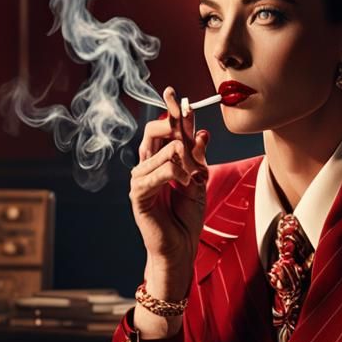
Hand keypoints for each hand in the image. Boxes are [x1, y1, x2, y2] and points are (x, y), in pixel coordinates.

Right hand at [129, 87, 209, 335]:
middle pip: (154, 132)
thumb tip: (202, 131)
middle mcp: (146, 166)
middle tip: (185, 116)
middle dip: (171, 121)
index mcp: (160, 161)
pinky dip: (175, 174)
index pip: (165, 130)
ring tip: (194, 178)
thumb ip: (197, 158)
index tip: (176, 92)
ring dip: (184, 162)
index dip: (172, 111)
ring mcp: (140, 179)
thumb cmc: (188, 218)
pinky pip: (157, 174)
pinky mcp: (138, 195)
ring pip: (162, 152)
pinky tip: (186, 181)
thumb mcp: (199, 182)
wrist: (180, 249)